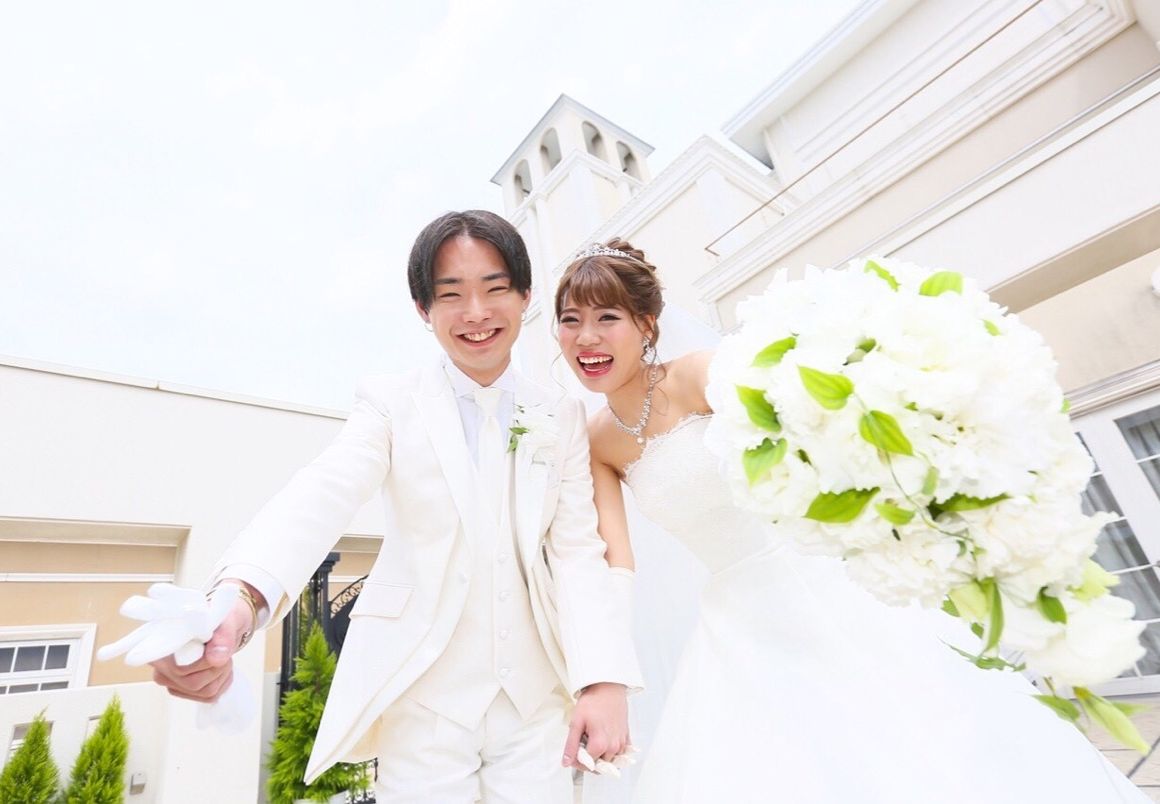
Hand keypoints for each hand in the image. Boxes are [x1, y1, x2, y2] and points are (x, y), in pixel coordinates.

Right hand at [148, 585, 256, 702]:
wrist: (221, 625)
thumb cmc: (219, 619)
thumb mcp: (227, 619)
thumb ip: (222, 636)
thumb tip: (215, 659)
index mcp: (160, 641)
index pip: (178, 667)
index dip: (205, 661)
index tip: (216, 645)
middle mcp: (159, 665)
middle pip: (193, 682)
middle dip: (218, 667)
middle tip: (223, 648)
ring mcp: (169, 679)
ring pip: (203, 691)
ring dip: (222, 674)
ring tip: (221, 655)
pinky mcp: (181, 689)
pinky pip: (208, 696)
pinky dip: (222, 682)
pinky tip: (219, 667)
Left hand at [563, 682, 628, 769]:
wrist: (609, 687)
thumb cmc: (594, 701)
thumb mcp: (576, 722)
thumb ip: (571, 745)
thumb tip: (566, 761)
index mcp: (600, 744)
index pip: (587, 765)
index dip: (577, 761)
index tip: (574, 753)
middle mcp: (613, 746)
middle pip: (599, 765)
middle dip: (589, 759)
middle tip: (583, 743)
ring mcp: (622, 743)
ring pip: (610, 761)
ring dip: (601, 756)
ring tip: (594, 740)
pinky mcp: (627, 737)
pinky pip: (621, 753)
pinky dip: (612, 751)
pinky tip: (605, 740)